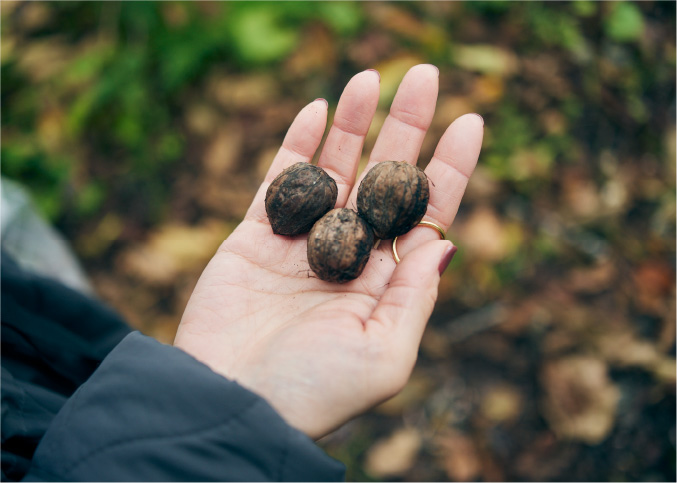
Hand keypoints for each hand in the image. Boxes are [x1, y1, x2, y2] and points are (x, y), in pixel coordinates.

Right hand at [174, 65, 483, 439]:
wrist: (232, 404)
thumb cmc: (314, 392)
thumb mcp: (385, 355)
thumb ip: (414, 297)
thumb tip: (445, 240)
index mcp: (386, 285)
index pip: (426, 215)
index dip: (449, 168)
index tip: (470, 121)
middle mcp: (349, 258)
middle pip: (384, 179)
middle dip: (406, 128)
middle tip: (424, 75)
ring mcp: (301, 244)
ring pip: (333, 170)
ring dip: (353, 123)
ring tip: (369, 76)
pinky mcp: (255, 238)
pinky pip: (279, 181)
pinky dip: (297, 144)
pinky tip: (318, 108)